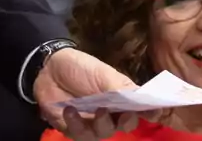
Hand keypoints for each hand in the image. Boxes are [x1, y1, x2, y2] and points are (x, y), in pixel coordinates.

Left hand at [34, 48, 170, 139]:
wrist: (48, 67)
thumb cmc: (80, 68)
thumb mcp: (103, 73)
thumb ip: (123, 89)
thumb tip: (148, 100)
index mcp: (122, 99)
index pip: (141, 110)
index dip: (149, 114)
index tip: (153, 113)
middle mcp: (111, 114)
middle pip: (125, 126)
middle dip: (121, 122)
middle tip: (113, 110)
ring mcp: (93, 123)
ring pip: (103, 134)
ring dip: (98, 124)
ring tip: (92, 110)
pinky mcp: (74, 129)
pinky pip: (80, 135)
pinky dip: (75, 124)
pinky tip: (69, 110)